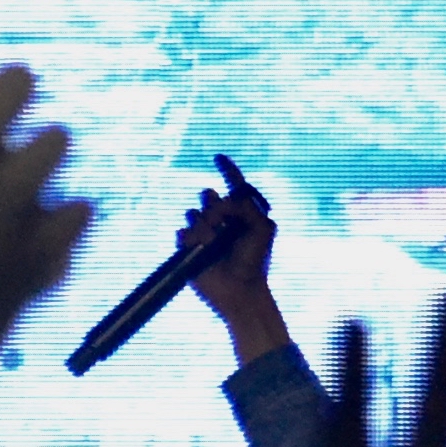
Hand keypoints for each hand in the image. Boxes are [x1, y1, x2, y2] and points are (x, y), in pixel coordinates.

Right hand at [179, 157, 288, 362]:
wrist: (240, 289)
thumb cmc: (255, 261)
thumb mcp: (263, 229)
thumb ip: (248, 207)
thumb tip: (222, 201)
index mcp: (240, 214)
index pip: (233, 185)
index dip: (228, 169)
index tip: (218, 157)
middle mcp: (220, 220)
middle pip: (209, 196)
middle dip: (216, 207)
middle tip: (224, 225)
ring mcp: (203, 234)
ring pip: (194, 214)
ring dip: (205, 227)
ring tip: (214, 244)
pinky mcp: (188, 248)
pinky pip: (183, 233)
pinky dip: (192, 240)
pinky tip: (201, 251)